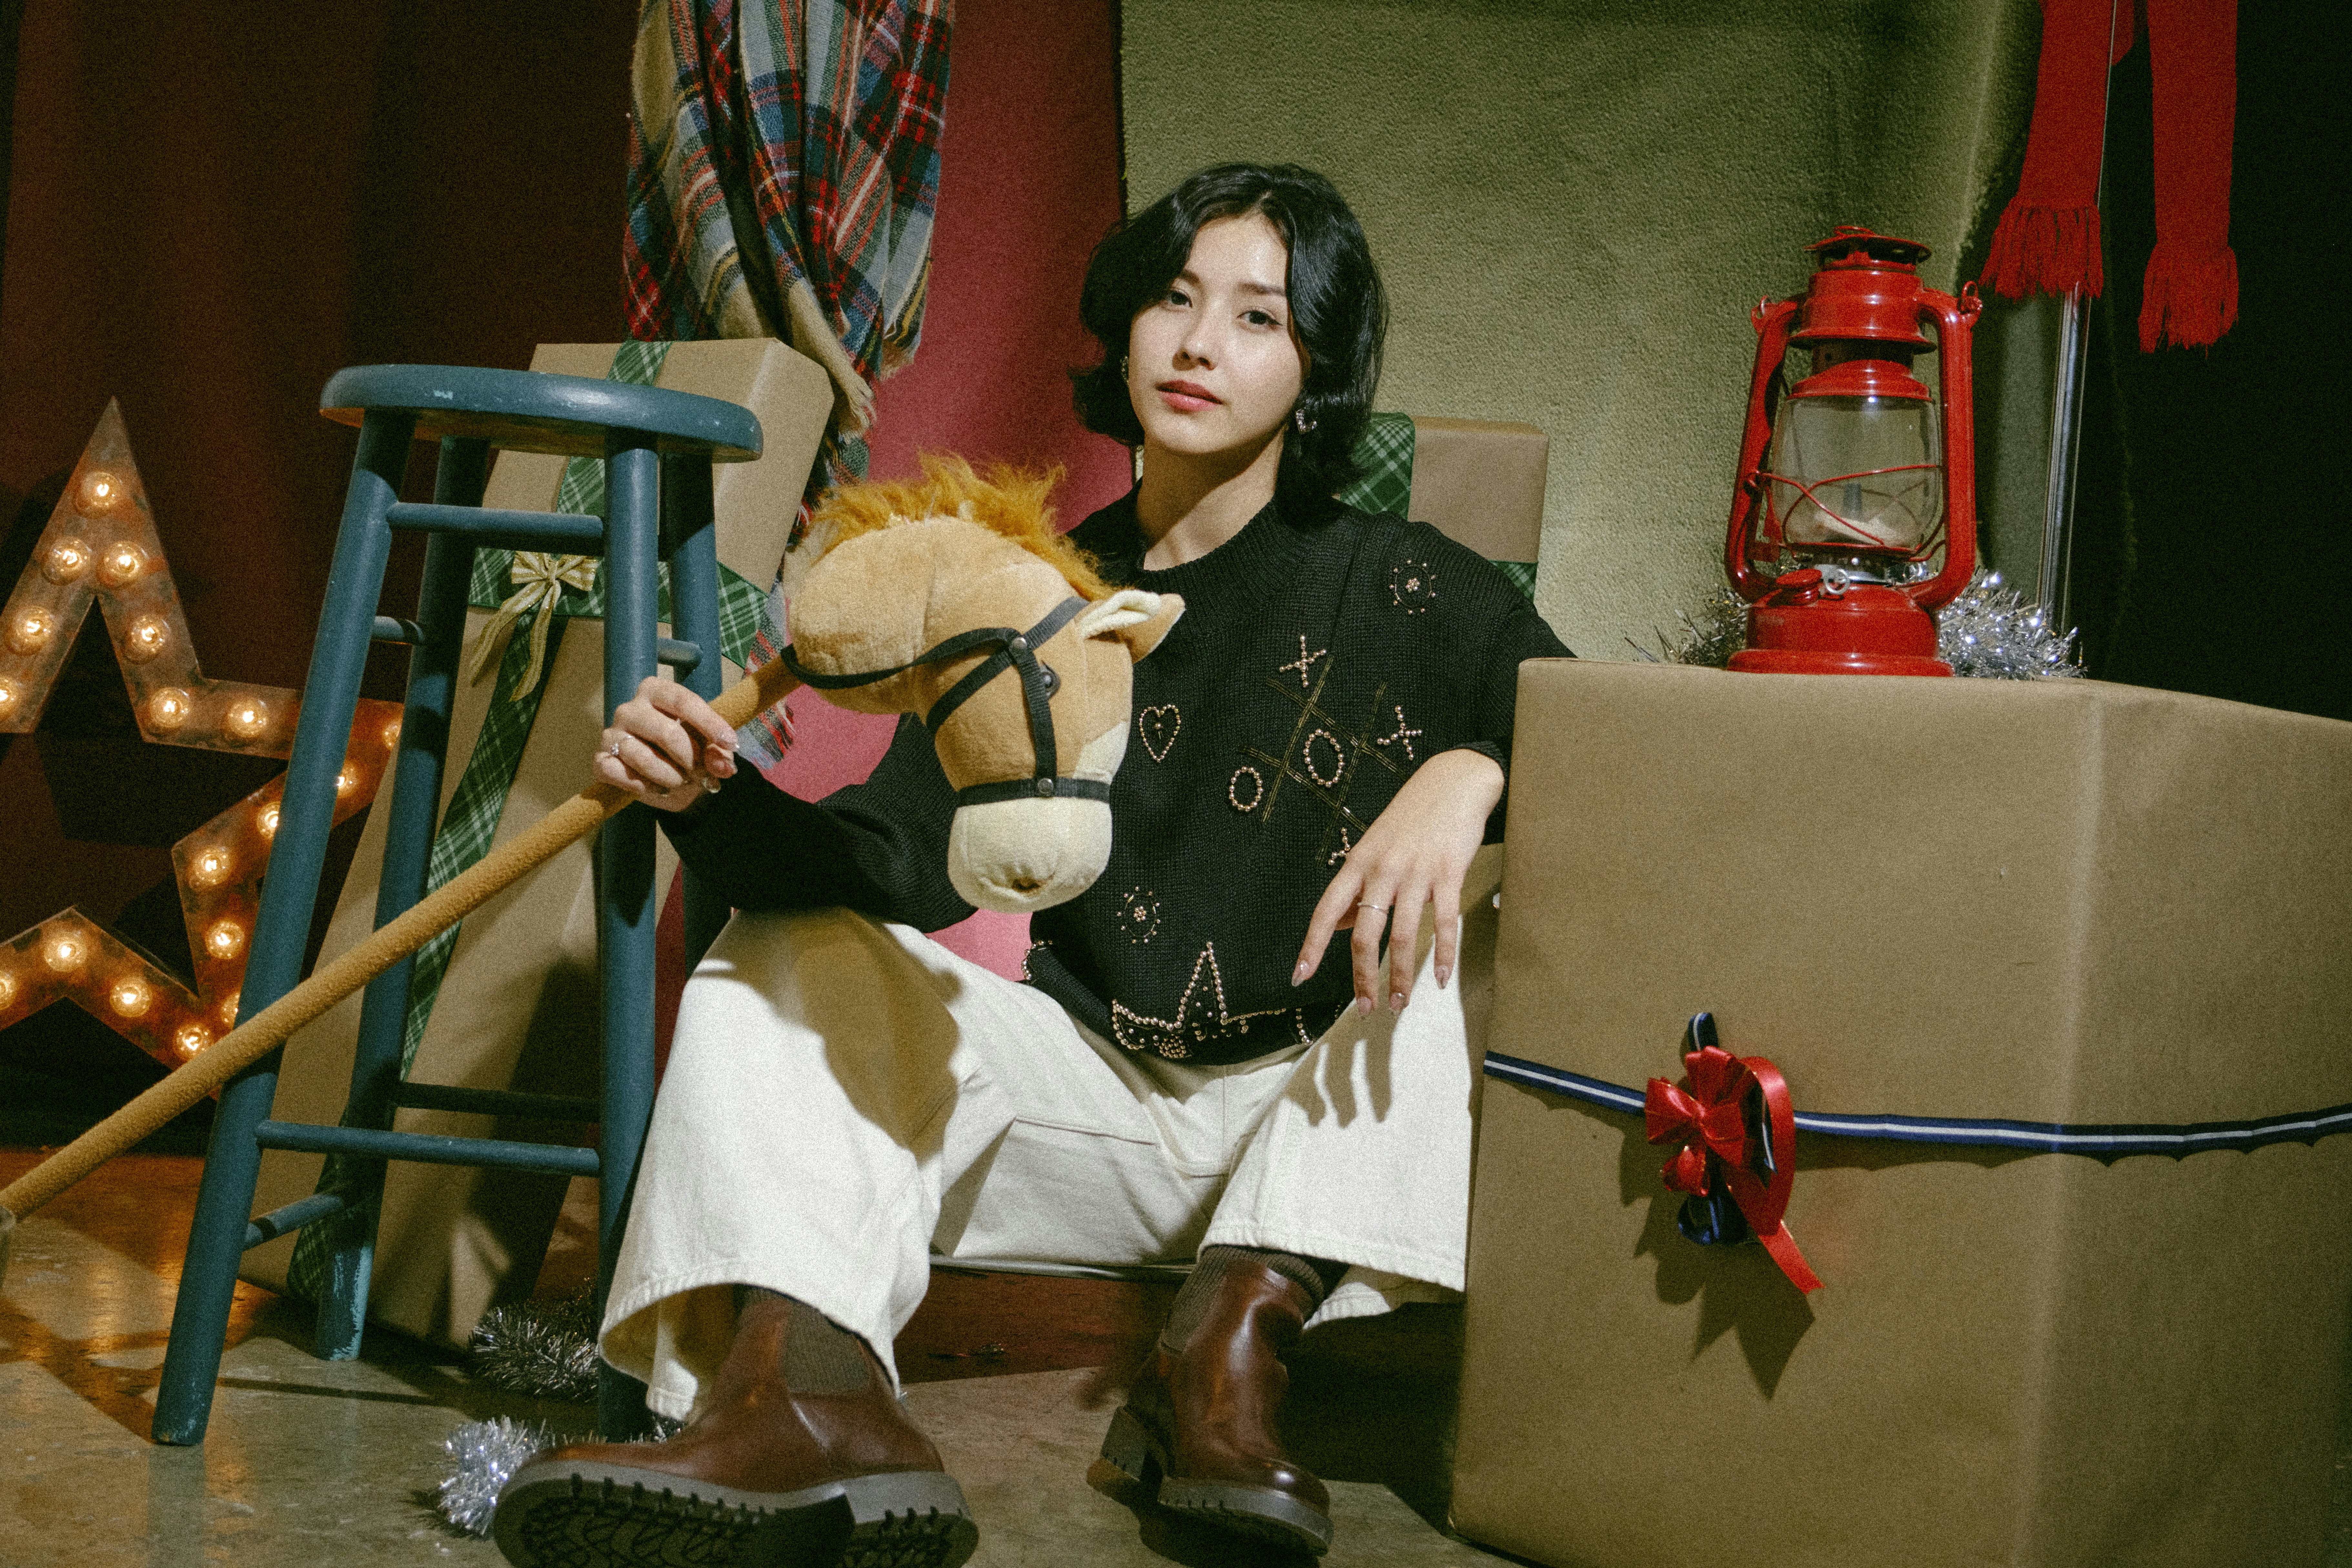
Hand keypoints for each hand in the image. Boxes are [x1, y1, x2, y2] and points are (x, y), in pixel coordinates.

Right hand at [594, 675, 779, 811]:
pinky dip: (641, 786)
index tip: (730, 743)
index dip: (709, 723)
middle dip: (690, 758)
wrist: (666, 780)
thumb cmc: (687, 751)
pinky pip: (617, 773)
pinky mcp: (601, 760)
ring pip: (642, 757)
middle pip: (667, 733)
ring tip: (679, 782)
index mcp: (656, 691)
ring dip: (669, 776)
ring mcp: (612, 733)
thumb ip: (718, 753)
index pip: (683, 701)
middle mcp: (630, 708)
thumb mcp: (709, 748)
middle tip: (699, 772)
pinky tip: (655, 789)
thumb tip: (723, 767)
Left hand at [1291, 748, 1503, 1013]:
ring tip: (1400, 1003)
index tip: (1299, 977)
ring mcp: (1416, 871)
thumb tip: (1339, 926)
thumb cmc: (1411, 817)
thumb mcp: (1373, 847)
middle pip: (1365, 933)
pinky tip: (1440, 978)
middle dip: (1363, 977)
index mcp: (1359, 863)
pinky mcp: (1450, 872)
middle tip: (1364, 1009)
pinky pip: (1444, 921)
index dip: (1312, 946)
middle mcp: (1382, 869)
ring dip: (1402, 975)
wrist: (1454, 780)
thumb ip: (1356, 888)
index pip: (1327, 911)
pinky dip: (1443, 954)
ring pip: (1404, 935)